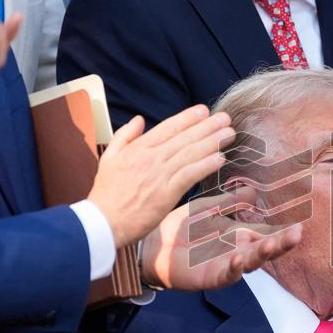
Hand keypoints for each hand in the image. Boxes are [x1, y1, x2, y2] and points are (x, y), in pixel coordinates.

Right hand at [87, 106, 234, 247]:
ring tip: (229, 133)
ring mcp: (159, 175)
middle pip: (184, 138)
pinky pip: (190, 175)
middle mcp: (151, 158)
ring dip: (212, 142)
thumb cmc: (106, 193)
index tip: (204, 110)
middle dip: (207, 126)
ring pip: (190, 153)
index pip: (167, 127)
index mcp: (138, 148)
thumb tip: (138, 119)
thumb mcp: (109, 158)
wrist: (102, 221)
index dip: (188, 118)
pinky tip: (220, 158)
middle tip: (225, 117)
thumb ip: (124, 136)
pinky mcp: (166, 193)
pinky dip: (205, 165)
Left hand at [140, 187, 302, 289]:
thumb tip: (254, 191)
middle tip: (297, 234)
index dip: (282, 232)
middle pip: (264, 249)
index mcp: (238, 236)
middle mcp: (236, 251)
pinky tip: (239, 260)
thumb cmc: (180, 228)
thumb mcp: (208, 209)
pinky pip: (226, 276)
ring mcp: (225, 266)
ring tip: (274, 244)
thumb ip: (229, 202)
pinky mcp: (210, 278)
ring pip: (250, 263)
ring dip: (262, 255)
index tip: (300, 226)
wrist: (152, 246)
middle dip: (281, 243)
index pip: (265, 234)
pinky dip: (234, 269)